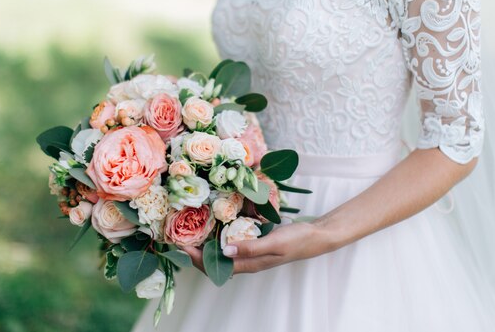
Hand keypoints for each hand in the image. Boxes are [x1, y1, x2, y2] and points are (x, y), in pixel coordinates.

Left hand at [183, 222, 331, 274]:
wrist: (316, 236)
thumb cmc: (297, 240)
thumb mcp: (274, 242)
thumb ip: (251, 247)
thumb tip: (225, 252)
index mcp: (250, 264)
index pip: (216, 267)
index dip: (196, 258)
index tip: (180, 246)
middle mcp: (248, 261)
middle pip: (215, 263)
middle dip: (195, 254)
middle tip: (178, 240)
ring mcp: (251, 253)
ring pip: (222, 254)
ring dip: (205, 247)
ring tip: (191, 235)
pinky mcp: (255, 244)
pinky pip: (233, 244)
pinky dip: (220, 239)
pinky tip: (215, 228)